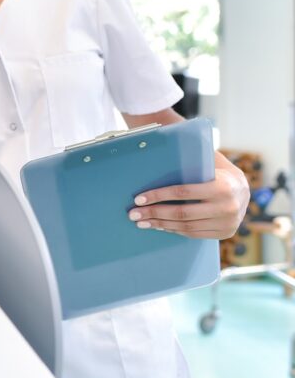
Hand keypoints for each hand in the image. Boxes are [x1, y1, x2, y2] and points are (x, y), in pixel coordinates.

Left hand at [128, 156, 250, 238]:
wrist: (244, 189)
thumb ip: (189, 157)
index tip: (138, 198)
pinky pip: (194, 234)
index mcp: (221, 186)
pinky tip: (159, 225)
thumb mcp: (207, 161)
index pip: (182, 192)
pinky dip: (174, 230)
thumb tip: (156, 143)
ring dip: (160, 224)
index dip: (158, 196)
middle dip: (154, 213)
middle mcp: (227, 207)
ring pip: (186, 226)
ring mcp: (228, 223)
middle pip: (182, 213)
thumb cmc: (216, 171)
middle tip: (133, 214)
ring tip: (141, 221)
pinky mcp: (225, 233)